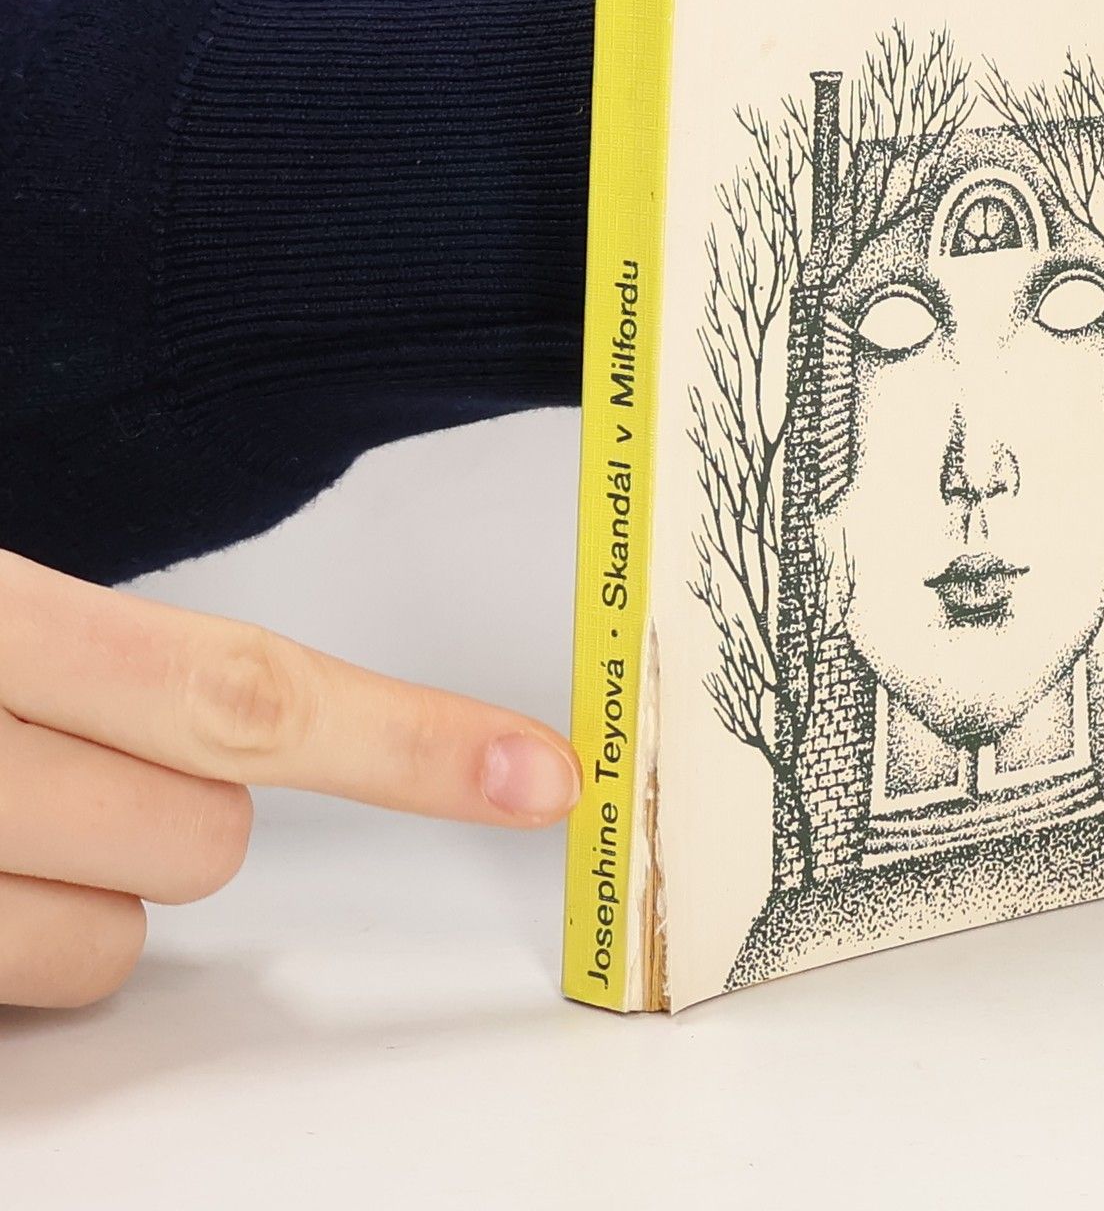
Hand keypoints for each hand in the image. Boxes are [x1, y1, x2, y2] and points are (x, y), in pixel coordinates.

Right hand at [0, 548, 580, 1008]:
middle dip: (186, 802)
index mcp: (8, 628)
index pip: (246, 692)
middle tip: (80, 744)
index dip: (410, 739)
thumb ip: (105, 644)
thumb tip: (261, 698)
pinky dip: (20, 939)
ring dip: (89, 879)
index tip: (537, 770)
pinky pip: (45, 988)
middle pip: (209, 835)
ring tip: (2, 802)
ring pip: (127, 932)